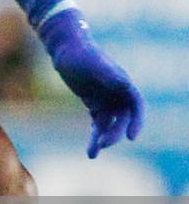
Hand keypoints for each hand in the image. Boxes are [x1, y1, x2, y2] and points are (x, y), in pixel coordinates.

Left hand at [39, 10, 144, 157]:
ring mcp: (107, 99)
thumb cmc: (80, 54)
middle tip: (103, 144)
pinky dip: (95, 135)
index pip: (137, 106)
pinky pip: (98, 123)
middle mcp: (118, 93)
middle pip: (122, 119)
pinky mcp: (94, 103)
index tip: (132, 137)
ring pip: (109, 124)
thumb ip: (108, 75)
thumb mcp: (93, 64)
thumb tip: (125, 84)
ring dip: (103, 138)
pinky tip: (90, 149)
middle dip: (115, 133)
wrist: (65, 50)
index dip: (137, 122)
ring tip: (92, 154)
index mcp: (123, 83)